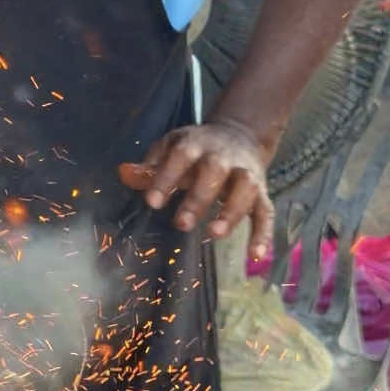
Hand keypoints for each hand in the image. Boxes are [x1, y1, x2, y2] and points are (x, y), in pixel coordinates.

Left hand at [119, 117, 273, 257]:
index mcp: (196, 144)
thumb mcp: (171, 149)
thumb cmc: (196, 150)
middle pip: (214, 172)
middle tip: (181, 224)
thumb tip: (123, 174)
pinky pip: (266, 212)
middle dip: (199, 197)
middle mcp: (223, 157)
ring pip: (244, 189)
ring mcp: (245, 174)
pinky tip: (255, 255)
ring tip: (215, 234)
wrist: (241, 135)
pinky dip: (263, 233)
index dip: (166, 177)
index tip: (152, 202)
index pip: (181, 157)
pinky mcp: (261, 192)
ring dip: (232, 212)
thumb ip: (149, 167)